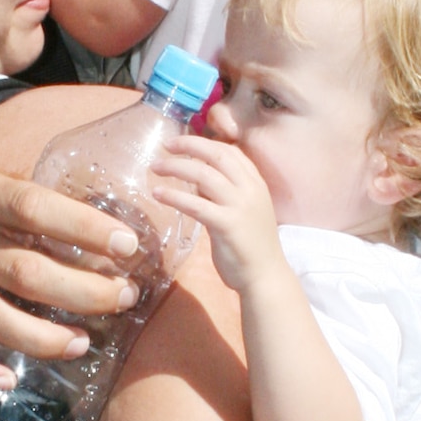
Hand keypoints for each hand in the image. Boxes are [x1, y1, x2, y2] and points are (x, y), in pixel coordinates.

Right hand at [0, 165, 141, 392]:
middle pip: (25, 273)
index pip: (35, 208)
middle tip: (124, 297)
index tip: (127, 246)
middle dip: (84, 292)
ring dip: (44, 339)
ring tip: (83, 343)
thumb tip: (110, 231)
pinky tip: (8, 382)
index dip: (85, 228)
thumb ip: (41, 204)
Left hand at [151, 135, 283, 293]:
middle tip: (166, 146)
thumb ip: (221, 196)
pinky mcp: (227, 224)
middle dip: (188, 145)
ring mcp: (240, 206)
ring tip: (155, 168)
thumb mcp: (241, 212)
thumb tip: (196, 183)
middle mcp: (250, 189)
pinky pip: (195, 204)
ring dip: (176, 167)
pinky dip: (174, 196)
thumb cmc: (251, 248)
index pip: (231, 152)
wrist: (265, 277)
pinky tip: (158, 193)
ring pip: (204, 175)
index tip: (182, 144)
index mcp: (256, 184)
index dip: (205, 143)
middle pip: (216, 155)